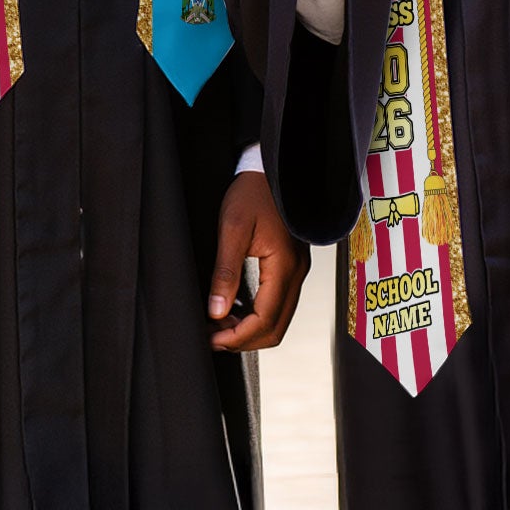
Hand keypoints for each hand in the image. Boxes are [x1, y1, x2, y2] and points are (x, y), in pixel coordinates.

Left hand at [207, 171, 308, 351]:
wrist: (271, 170)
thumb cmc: (252, 192)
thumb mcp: (232, 229)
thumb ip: (226, 272)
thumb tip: (216, 311)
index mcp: (284, 266)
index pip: (265, 320)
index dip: (238, 337)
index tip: (212, 339)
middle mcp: (296, 273)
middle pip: (275, 328)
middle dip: (244, 339)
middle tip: (213, 337)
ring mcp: (297, 271)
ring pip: (278, 319)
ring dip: (250, 329)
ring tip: (220, 324)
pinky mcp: (291, 267)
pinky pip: (279, 304)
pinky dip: (258, 316)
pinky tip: (236, 310)